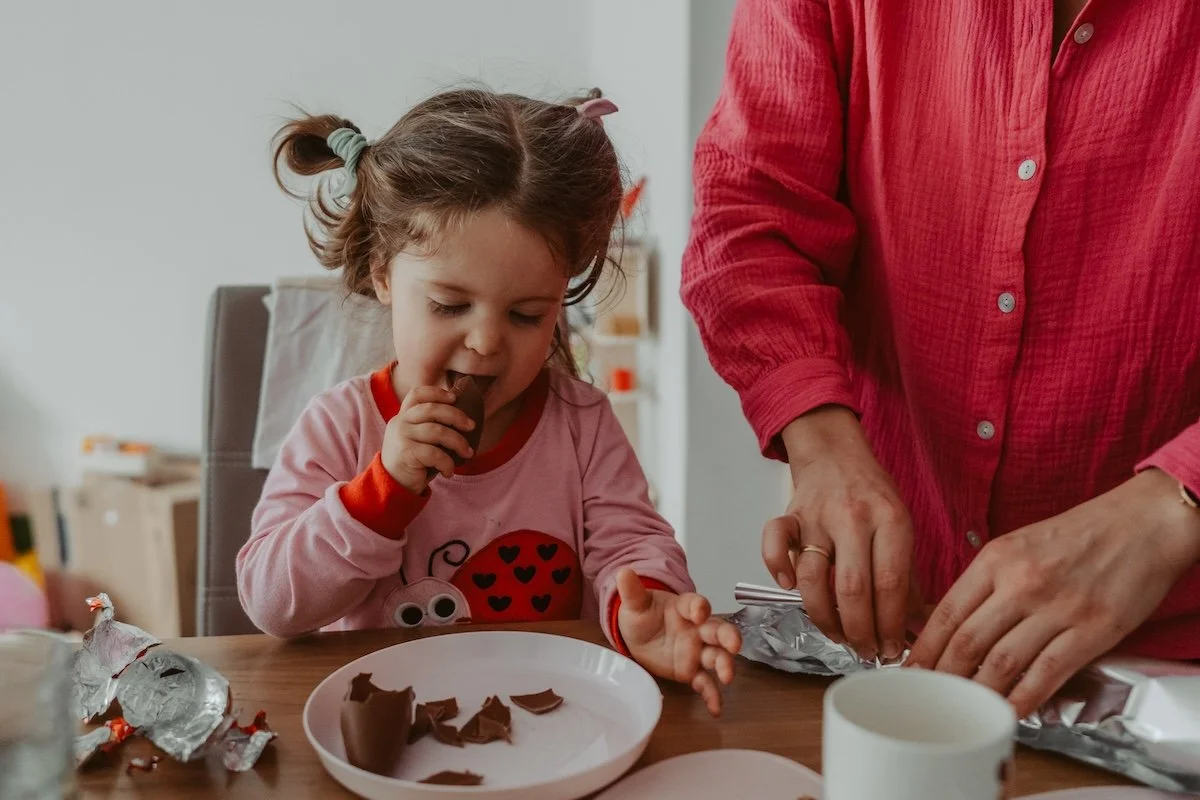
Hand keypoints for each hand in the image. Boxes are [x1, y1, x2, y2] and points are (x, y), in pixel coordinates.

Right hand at [381, 385, 476, 494]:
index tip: (454, 398)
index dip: (436, 393)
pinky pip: (435, 453)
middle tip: (471, 426)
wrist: (392, 485)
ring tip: (468, 453)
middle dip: (456, 416)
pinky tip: (449, 471)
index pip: (417, 394)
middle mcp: (400, 423)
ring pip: (437, 431)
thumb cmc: (412, 461)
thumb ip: (429, 426)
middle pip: (432, 410)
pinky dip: (447, 463)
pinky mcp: (406, 453)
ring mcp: (401, 437)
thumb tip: (463, 420)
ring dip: (458, 442)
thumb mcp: (416, 439)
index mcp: (403, 416)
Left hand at [615, 569, 741, 716]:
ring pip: (716, 656)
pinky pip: (705, 683)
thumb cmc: (642, 616)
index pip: (696, 604)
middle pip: (717, 630)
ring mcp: (696, 651)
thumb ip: (632, 591)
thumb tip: (623, 571)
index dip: (699, 607)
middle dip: (728, 636)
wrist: (638, 637)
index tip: (699, 612)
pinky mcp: (691, 671)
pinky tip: (716, 709)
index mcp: (684, 608)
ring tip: (727, 677)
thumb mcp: (635, 604)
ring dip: (725, 665)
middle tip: (734, 645)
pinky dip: (712, 695)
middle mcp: (696, 629)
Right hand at [764, 406, 916, 660]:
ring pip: (812, 576)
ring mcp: (817, 517)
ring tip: (837, 634)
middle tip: (866, 652)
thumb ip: (907, 578)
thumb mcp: (900, 527)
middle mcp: (853, 518)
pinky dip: (775, 567)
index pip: (891, 585)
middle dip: (860, 632)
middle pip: (853, 589)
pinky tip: (788, 586)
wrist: (835, 453)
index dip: (891, 626)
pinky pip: (773, 543)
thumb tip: (917, 630)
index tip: (892, 650)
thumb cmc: (870, 495)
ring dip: (823, 616)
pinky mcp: (788, 515)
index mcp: (891, 520)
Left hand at [909, 468, 1199, 717]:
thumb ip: (985, 580)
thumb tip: (950, 621)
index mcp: (996, 558)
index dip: (924, 647)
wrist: (1142, 524)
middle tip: (931, 695)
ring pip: (1003, 663)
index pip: (947, 612)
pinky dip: (1025, 698)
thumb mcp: (1017, 544)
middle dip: (944, 675)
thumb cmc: (1077, 535)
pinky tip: (1011, 711)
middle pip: (967, 641)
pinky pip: (1049, 673)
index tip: (910, 668)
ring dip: (979, 692)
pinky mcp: (1094, 630)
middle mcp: (1021, 583)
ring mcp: (1058, 608)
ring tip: (965, 709)